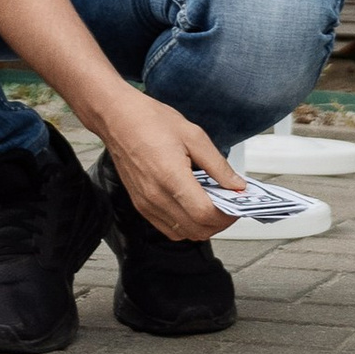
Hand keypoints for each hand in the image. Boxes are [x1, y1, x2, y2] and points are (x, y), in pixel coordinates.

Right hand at [94, 90, 235, 241]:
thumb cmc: (149, 121)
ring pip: (184, 234)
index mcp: (171, 176)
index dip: (227, 214)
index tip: (237, 204)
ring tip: (212, 206)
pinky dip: (185, 225)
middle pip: (197, 230)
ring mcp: (146, 203)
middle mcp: (156, 196)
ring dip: (203, 227)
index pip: (205, 213)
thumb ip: (218, 165)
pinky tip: (192, 207)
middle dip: (219, 223)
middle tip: (229, 206)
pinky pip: (168, 229)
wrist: (117, 118)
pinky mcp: (140, 205)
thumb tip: (236, 185)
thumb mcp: (193, 135)